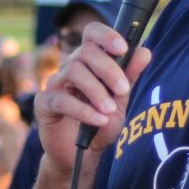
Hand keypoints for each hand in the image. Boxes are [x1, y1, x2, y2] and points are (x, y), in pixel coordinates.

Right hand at [34, 22, 152, 174]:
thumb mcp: (120, 100)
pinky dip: (84, 110)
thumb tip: (144, 51)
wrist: (83, 155)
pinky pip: (62, 100)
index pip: (92, 33)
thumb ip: (129, 76)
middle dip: (109, 69)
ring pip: (74, 72)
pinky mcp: (44, 104)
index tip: (123, 48)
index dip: (106, 35)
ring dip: (97, 91)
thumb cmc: (100, 122)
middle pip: (86, 52)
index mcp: (89, 62)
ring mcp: (54, 84)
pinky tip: (99, 120)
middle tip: (123, 90)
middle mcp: (69, 67)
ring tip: (110, 110)